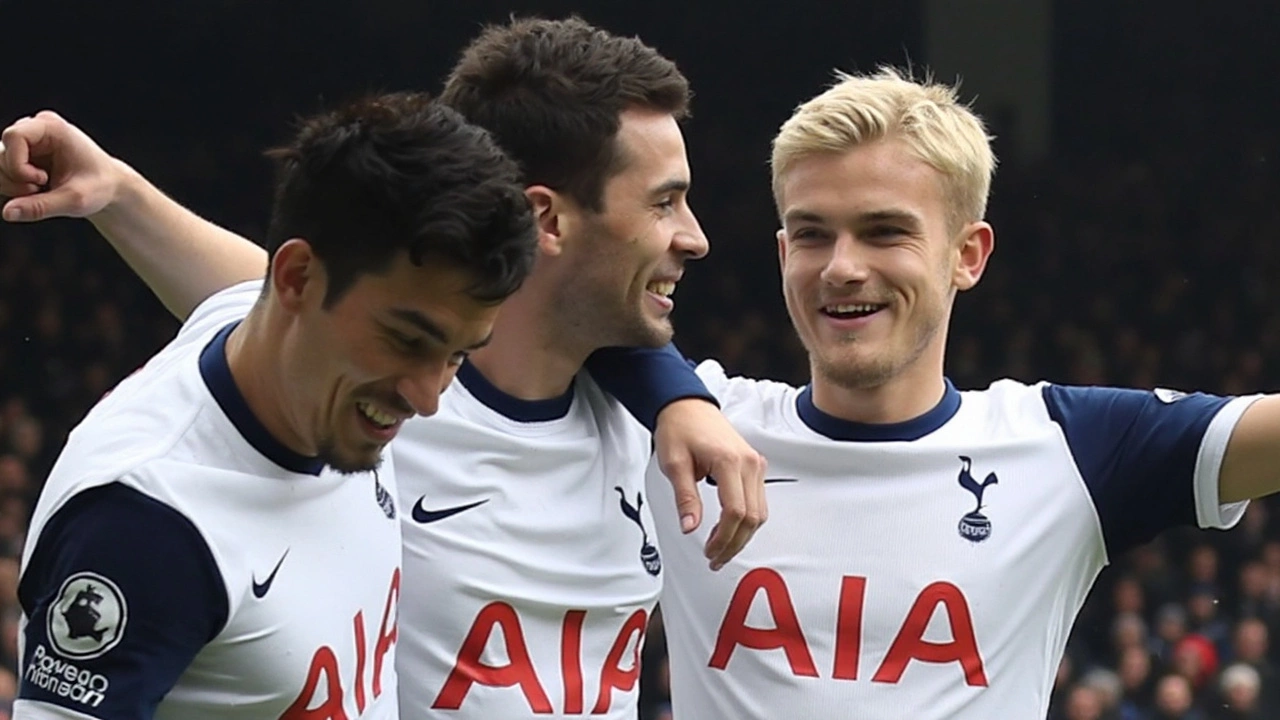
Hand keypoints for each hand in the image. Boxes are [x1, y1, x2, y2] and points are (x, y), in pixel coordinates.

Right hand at [0, 111, 121, 221]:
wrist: (109, 187)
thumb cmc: (99, 187)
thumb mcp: (74, 200)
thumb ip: (40, 206)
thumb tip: (7, 212)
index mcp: (51, 127)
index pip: (13, 137)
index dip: (18, 164)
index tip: (41, 181)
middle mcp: (35, 128)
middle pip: (1, 153)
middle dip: (16, 179)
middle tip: (42, 189)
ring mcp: (26, 141)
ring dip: (13, 185)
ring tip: (41, 190)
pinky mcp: (21, 154)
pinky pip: (2, 172)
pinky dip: (13, 187)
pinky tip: (36, 191)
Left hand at [654, 398, 766, 569]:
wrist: (687, 405)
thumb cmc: (679, 429)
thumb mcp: (674, 464)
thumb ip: (685, 498)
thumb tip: (690, 527)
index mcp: (729, 461)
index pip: (735, 511)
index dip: (723, 538)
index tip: (709, 551)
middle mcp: (749, 463)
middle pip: (752, 517)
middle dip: (734, 543)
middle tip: (715, 558)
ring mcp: (755, 464)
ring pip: (759, 512)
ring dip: (742, 535)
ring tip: (721, 549)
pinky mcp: (754, 466)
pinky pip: (758, 501)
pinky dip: (747, 520)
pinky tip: (730, 530)